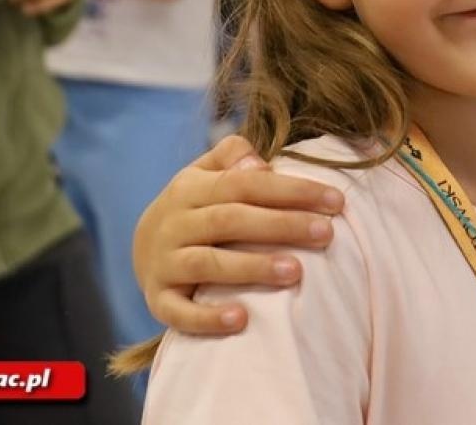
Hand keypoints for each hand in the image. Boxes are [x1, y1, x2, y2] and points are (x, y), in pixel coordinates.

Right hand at [133, 135, 345, 334]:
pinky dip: (208, 317)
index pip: (246, 183)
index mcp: (191, 187)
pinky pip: (179, 312)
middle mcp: (174, 223)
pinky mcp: (158, 301)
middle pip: (231, 219)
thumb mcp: (206, 173)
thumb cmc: (195, 208)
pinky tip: (242, 319)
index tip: (336, 201)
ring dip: (253, 267)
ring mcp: (164, 263)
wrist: (139, 250)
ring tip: (296, 272)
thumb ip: (233, 156)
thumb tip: (261, 163)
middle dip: (282, 225)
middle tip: (326, 233)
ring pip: (208, 264)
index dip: (292, 190)